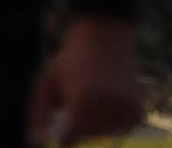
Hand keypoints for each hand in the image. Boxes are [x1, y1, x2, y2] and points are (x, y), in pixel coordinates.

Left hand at [28, 14, 146, 143]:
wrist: (104, 35)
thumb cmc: (70, 60)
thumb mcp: (46, 82)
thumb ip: (38, 114)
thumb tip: (35, 141)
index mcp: (82, 101)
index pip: (69, 139)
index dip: (63, 134)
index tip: (63, 125)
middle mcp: (106, 105)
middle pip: (87, 136)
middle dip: (80, 125)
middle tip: (80, 99)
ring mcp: (124, 106)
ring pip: (105, 132)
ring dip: (98, 122)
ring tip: (94, 96)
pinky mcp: (137, 106)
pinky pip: (122, 126)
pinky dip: (115, 119)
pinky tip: (109, 100)